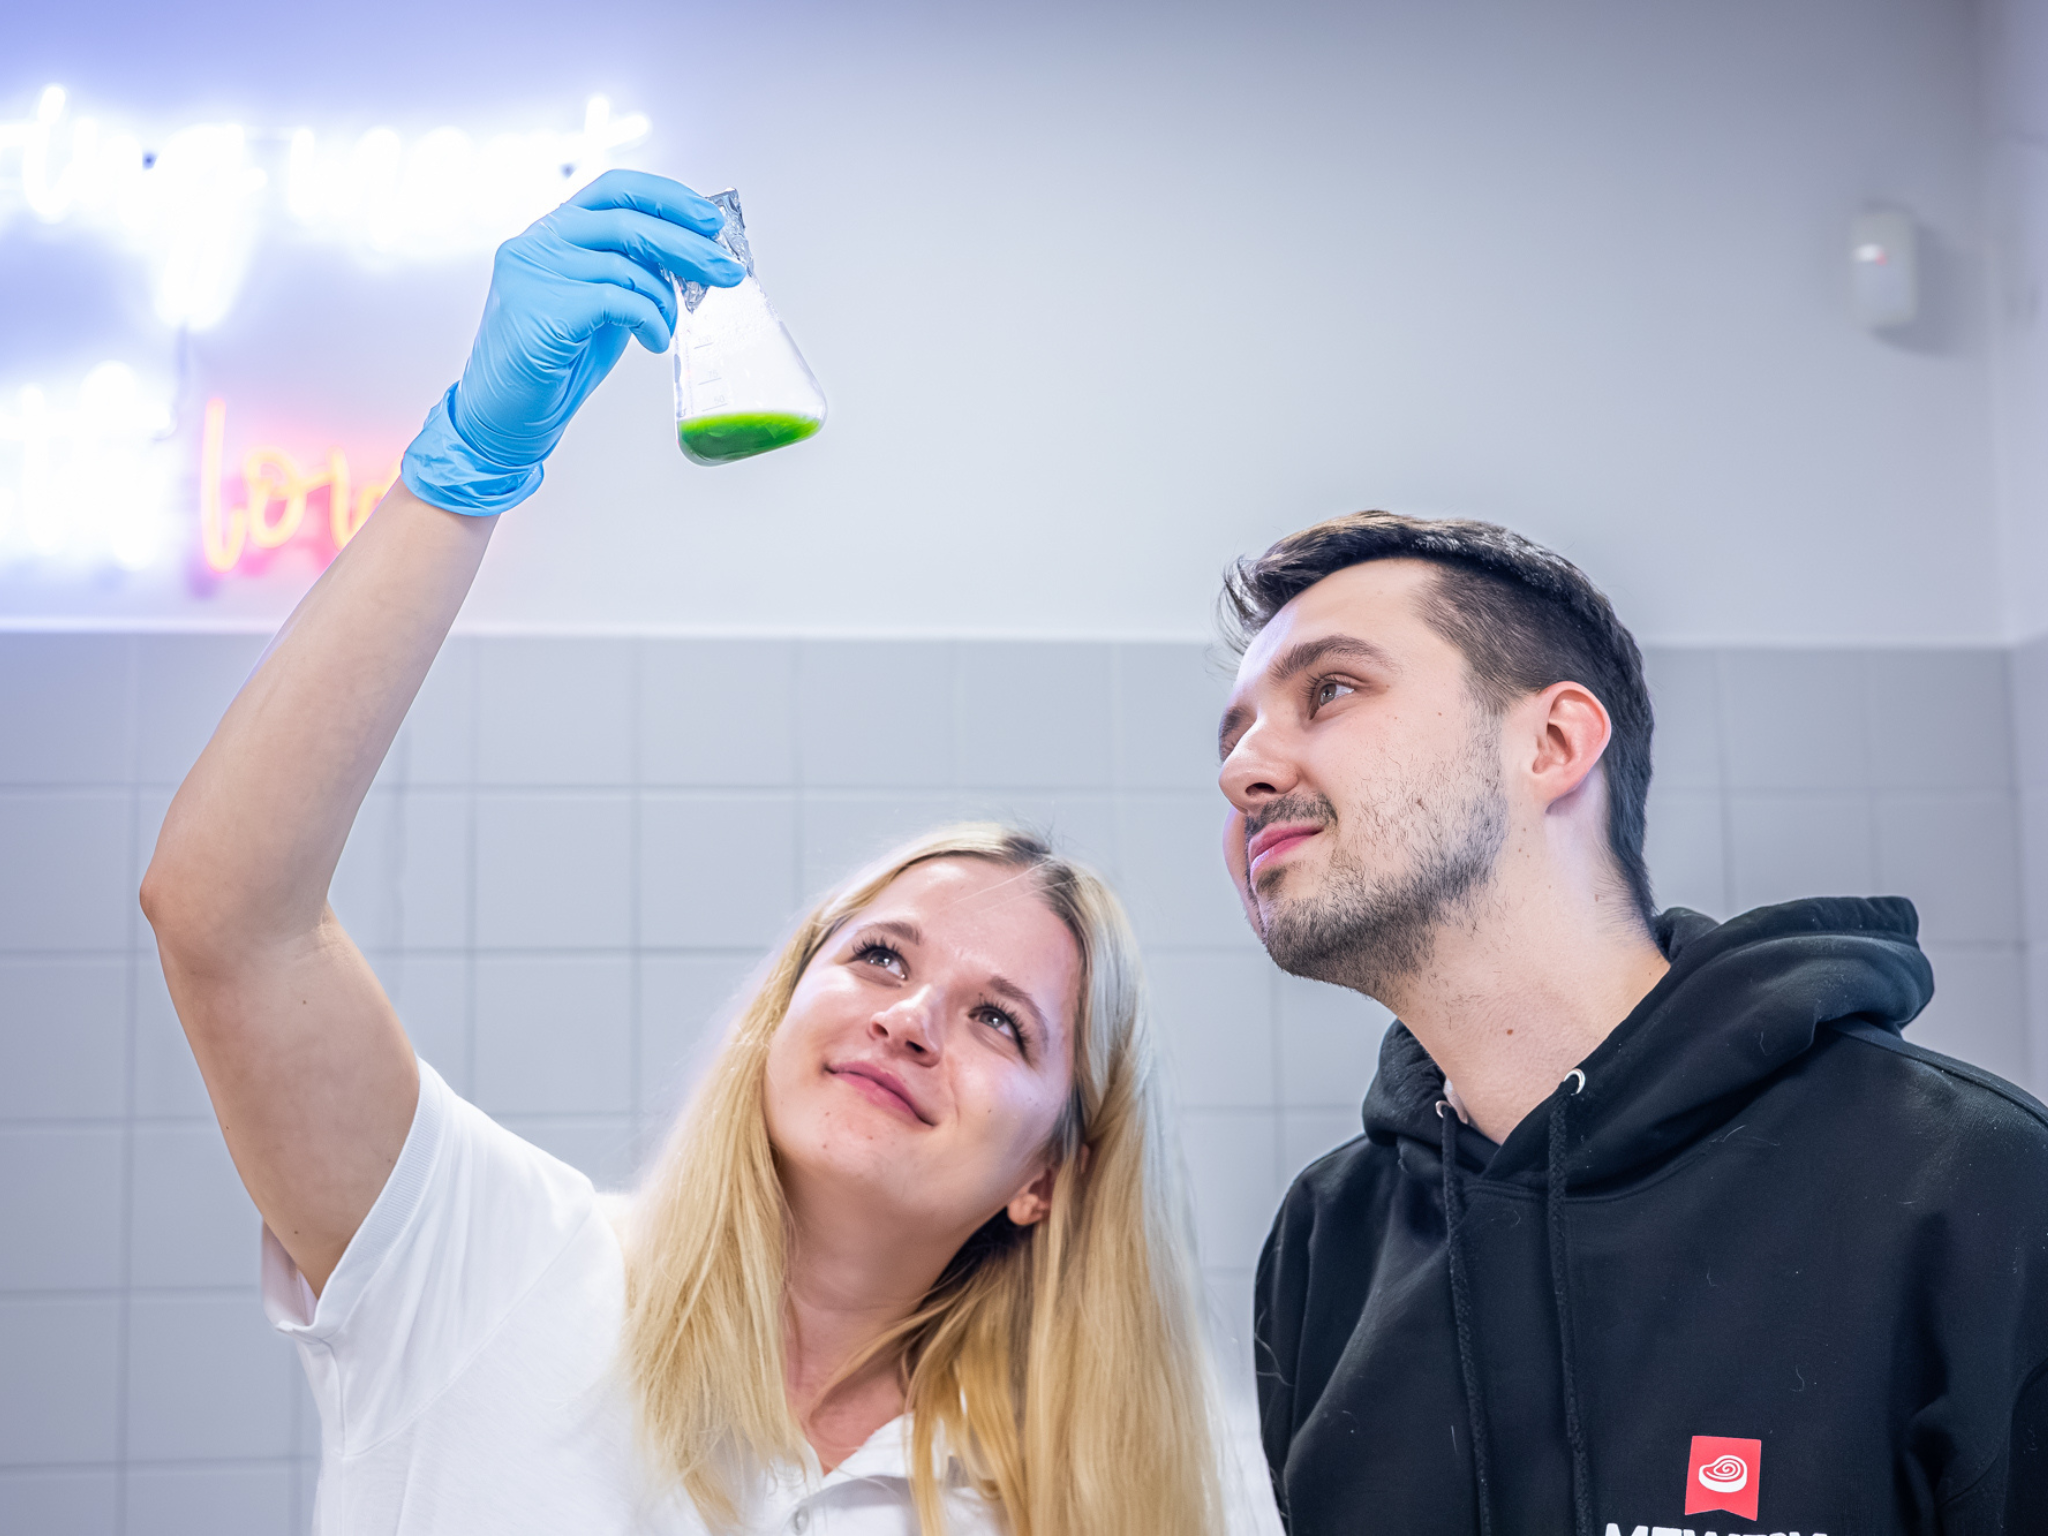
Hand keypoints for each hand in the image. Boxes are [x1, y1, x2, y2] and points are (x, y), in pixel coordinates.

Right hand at [401, 170, 747, 514]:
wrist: (507, 415)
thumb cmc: (557, 361)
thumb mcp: (602, 304)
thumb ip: (632, 273)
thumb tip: (694, 259)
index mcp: (554, 230)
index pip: (616, 189)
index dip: (667, 198)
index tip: (711, 219)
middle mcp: (538, 241)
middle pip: (628, 222)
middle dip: (688, 246)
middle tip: (727, 271)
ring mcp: (533, 271)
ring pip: (626, 266)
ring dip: (665, 301)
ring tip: (669, 329)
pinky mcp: (540, 308)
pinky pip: (617, 301)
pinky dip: (649, 321)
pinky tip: (654, 343)